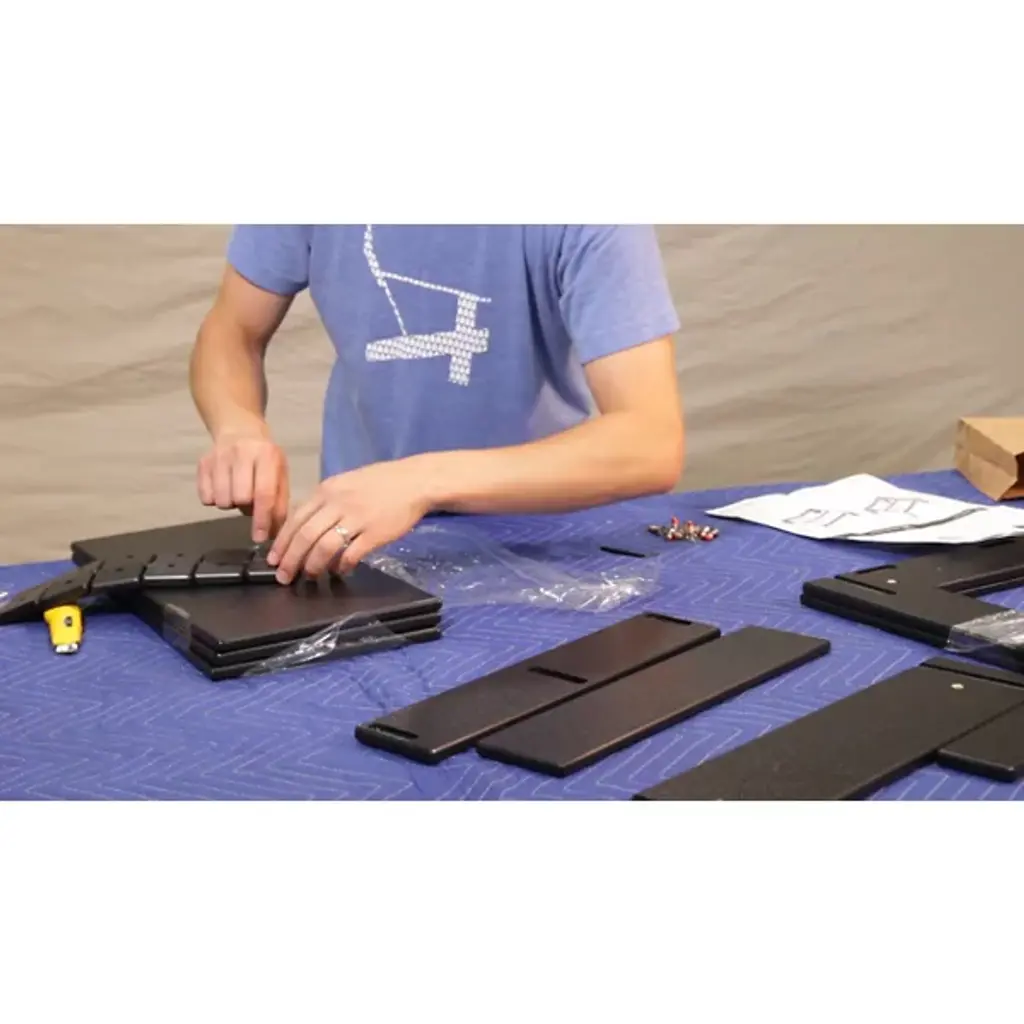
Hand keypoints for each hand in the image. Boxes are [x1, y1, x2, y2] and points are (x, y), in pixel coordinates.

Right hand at [197, 428, 289, 543]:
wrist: (239, 430)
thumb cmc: (265, 458)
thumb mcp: (280, 475)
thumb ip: (280, 503)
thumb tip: (275, 534)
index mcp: (267, 456)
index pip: (264, 494)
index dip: (262, 519)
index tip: (260, 538)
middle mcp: (242, 453)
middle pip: (240, 498)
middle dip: (246, 507)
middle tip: (250, 501)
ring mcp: (219, 457)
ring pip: (221, 500)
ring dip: (230, 504)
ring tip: (237, 492)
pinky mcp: (202, 463)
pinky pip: (205, 497)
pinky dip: (214, 500)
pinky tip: (223, 488)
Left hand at [267, 458, 435, 582]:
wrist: (414, 481)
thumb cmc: (379, 483)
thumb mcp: (344, 484)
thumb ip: (324, 503)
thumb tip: (305, 528)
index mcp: (326, 491)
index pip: (295, 519)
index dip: (281, 543)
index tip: (274, 560)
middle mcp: (337, 503)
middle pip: (305, 535)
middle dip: (290, 560)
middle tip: (284, 576)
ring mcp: (357, 518)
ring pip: (324, 546)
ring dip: (312, 565)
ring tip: (309, 576)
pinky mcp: (375, 533)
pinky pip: (352, 554)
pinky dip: (342, 566)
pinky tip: (340, 571)